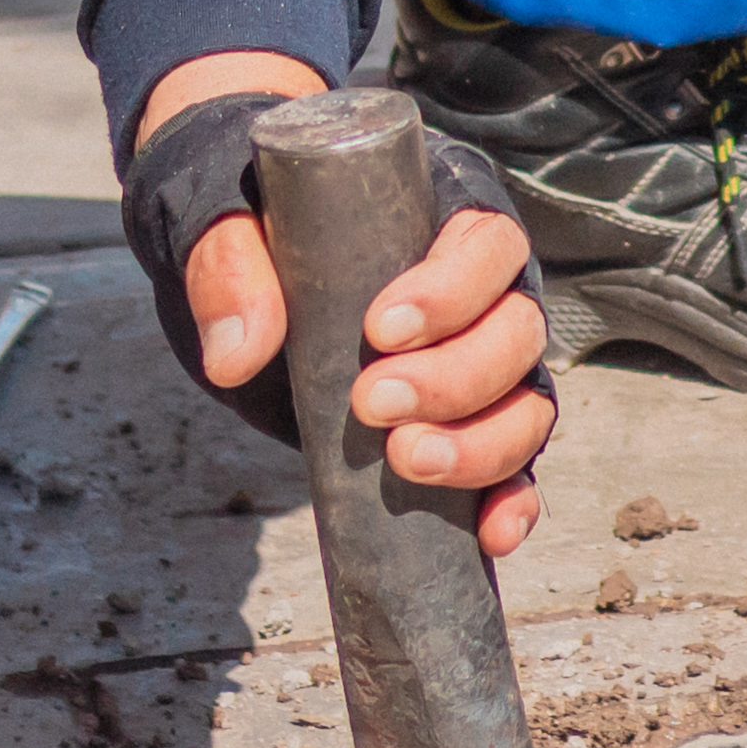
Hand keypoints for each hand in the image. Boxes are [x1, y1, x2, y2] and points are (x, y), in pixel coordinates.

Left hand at [131, 54, 553, 556]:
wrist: (240, 263)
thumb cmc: (246, 219)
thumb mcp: (220, 219)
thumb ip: (226, 268)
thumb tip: (237, 357)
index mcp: (441, 214)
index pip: (487, 244)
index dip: (454, 290)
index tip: (380, 330)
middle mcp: (482, 288)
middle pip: (517, 331)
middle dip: (456, 378)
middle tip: (372, 404)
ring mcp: (479, 360)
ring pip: (526, 401)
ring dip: (483, 442)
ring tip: (407, 462)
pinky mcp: (459, 423)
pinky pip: (513, 463)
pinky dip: (510, 499)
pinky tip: (489, 533)